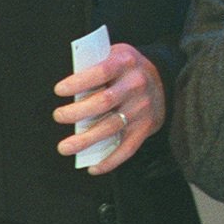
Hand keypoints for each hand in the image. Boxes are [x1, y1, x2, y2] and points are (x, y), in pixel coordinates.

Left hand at [52, 43, 163, 174]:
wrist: (165, 78)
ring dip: (86, 140)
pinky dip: (110, 160)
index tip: (59, 90)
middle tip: (58, 116)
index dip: (79, 82)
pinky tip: (93, 167)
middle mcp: (136, 85)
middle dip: (77, 112)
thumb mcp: (115, 55)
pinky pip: (128, 148)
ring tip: (64, 147)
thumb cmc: (127, 69)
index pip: (101, 72)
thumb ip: (95, 66)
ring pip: (111, 127)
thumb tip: (71, 91)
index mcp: (126, 62)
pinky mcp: (146, 127)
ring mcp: (142, 108)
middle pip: (104, 102)